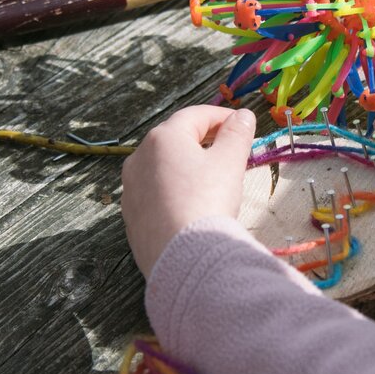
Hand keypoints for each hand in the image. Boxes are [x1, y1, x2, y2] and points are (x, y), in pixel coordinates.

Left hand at [121, 105, 255, 275]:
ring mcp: (131, 189)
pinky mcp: (131, 217)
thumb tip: (243, 116)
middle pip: (175, 140)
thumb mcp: (229, 162)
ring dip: (186, 167)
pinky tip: (191, 205)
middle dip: (204, 141)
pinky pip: (155, 195)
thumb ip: (237, 134)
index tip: (241, 124)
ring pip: (162, 168)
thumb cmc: (207, 201)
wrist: (183, 257)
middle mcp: (139, 159)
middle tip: (230, 150)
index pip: (194, 116)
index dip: (221, 117)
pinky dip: (173, 192)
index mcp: (162, 139)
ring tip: (212, 179)